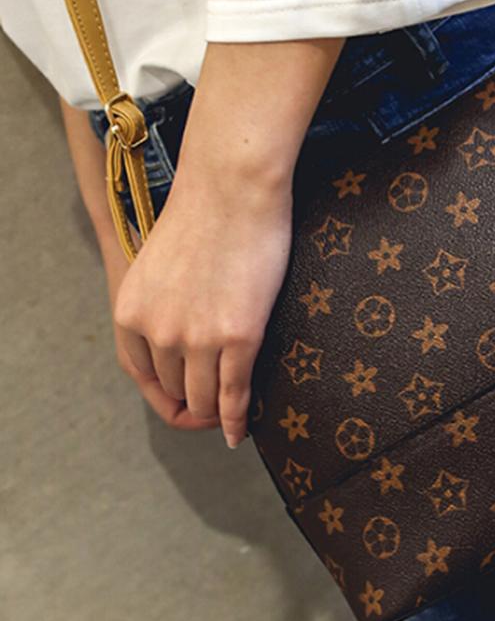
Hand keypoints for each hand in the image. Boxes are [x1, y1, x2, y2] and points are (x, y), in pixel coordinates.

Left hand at [74, 38, 343, 446]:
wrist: (234, 189)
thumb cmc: (206, 215)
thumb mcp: (159, 266)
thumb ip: (159, 304)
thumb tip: (177, 336)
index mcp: (130, 312)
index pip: (140, 374)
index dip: (162, 396)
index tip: (181, 404)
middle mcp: (157, 331)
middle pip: (173, 389)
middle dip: (192, 405)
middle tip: (213, 412)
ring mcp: (198, 338)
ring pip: (203, 397)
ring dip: (214, 414)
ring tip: (228, 420)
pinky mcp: (239, 337)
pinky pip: (234, 393)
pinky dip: (235, 419)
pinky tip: (237, 431)